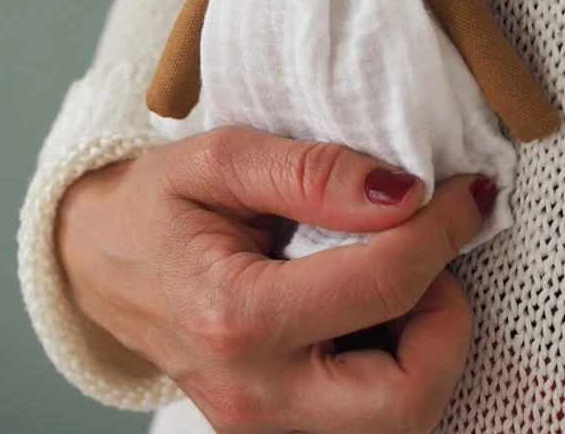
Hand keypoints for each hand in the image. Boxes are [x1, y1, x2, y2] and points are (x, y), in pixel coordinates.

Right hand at [56, 126, 495, 433]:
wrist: (98, 260)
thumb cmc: (156, 202)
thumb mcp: (221, 158)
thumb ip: (313, 171)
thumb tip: (405, 192)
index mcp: (236, 315)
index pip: (383, 282)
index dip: (444, 229)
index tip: (466, 191)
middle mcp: (254, 393)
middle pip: (407, 399)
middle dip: (448, 322)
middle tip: (430, 256)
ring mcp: (262, 424)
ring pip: (397, 423)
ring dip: (425, 348)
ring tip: (395, 277)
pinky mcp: (274, 430)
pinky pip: (367, 420)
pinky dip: (395, 366)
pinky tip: (369, 308)